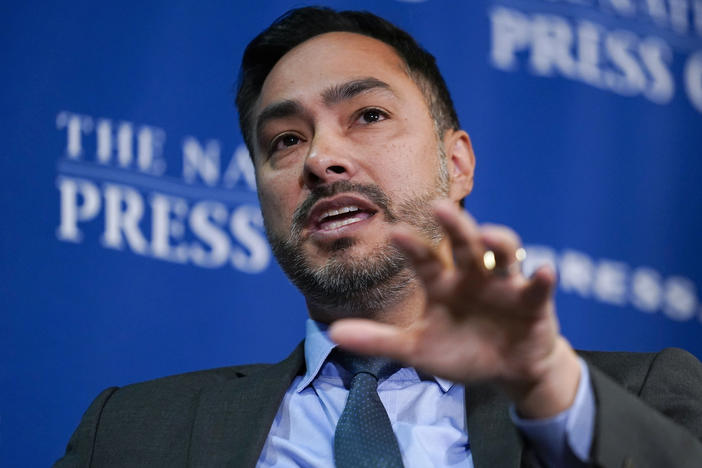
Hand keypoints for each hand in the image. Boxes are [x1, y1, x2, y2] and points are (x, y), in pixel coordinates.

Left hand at [329, 200, 580, 417]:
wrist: (505, 369)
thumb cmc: (459, 350)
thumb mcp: (416, 349)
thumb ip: (378, 340)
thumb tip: (333, 332)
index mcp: (442, 282)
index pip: (424, 259)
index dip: (412, 247)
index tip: (393, 232)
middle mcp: (472, 274)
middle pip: (464, 243)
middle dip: (454, 225)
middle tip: (440, 207)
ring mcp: (504, 284)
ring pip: (503, 253)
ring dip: (498, 242)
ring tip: (489, 237)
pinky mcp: (533, 301)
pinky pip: (538, 287)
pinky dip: (542, 279)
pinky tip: (544, 272)